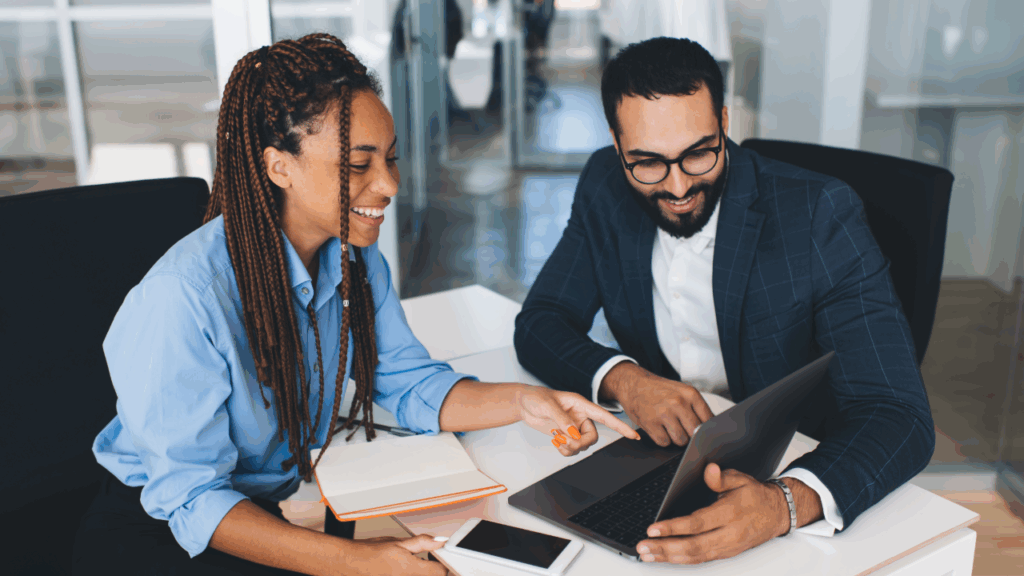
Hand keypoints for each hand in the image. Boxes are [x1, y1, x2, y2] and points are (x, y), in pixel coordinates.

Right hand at [341, 534, 447, 575]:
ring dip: (423, 572)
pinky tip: (405, 568)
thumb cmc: (368, 553)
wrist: (349, 564)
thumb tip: (439, 541)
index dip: (444, 563)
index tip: (441, 556)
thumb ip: (421, 543)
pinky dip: (413, 573)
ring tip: (413, 563)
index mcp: (411, 569)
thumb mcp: (398, 542)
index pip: (441, 572)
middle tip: (428, 558)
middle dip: (433, 569)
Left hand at [517, 386, 640, 455]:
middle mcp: (580, 416)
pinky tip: (556, 442)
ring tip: (557, 440)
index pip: (605, 416)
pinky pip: (573, 449)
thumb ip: (562, 419)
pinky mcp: (566, 434)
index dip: (620, 426)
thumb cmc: (536, 397)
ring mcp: (573, 426)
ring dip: (571, 448)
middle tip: (565, 442)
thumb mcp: (548, 405)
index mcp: (581, 404)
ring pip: (583, 445)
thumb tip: (574, 433)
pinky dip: (565, 450)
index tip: (633, 435)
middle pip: (592, 437)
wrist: (523, 404)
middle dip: (580, 444)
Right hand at [601, 363, 713, 446]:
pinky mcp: (650, 423)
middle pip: (695, 433)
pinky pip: (664, 442)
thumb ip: (696, 407)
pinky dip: (662, 439)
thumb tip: (712, 428)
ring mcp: (664, 413)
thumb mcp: (681, 391)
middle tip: (683, 429)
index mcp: (690, 394)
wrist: (633, 383)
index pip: (708, 420)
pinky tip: (659, 428)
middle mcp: (678, 402)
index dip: (706, 430)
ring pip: (681, 440)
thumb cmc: (659, 390)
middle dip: (690, 435)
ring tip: (669, 427)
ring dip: (676, 438)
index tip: (703, 433)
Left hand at [635, 464, 797, 563]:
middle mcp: (729, 534)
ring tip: (647, 554)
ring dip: (669, 557)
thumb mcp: (741, 479)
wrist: (777, 514)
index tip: (653, 528)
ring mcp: (728, 547)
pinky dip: (680, 560)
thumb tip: (708, 470)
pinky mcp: (726, 553)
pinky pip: (700, 559)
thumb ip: (721, 477)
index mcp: (730, 513)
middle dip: (665, 548)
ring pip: (695, 557)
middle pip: (693, 546)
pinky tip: (665, 557)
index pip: (697, 523)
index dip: (673, 527)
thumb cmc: (756, 496)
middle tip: (643, 546)